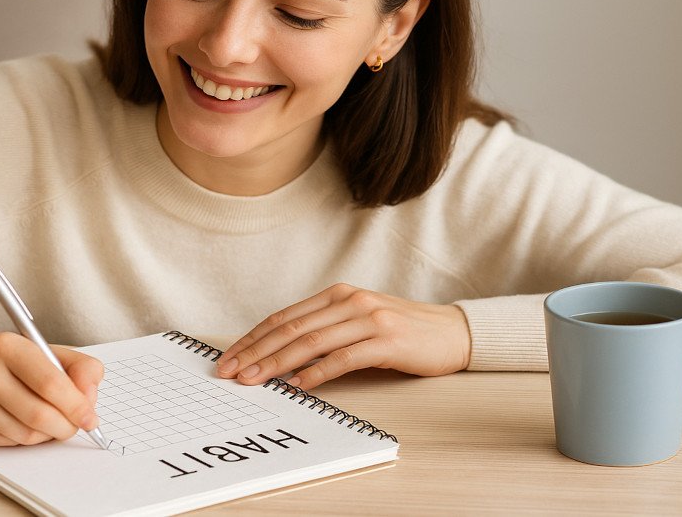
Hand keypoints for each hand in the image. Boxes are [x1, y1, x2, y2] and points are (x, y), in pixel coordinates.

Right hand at [0, 332, 103, 445]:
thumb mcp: (36, 351)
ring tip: (47, 422)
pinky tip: (21, 425)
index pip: (51, 382)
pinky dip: (24, 439)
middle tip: (74, 426)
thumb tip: (91, 396)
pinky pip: (8, 443)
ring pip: (25, 434)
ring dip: (46, 434)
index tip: (90, 416)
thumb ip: (73, 366)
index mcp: (7, 346)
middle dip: (65, 426)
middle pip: (39, 414)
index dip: (77, 404)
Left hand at [215, 284, 470, 389]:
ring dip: (277, 364)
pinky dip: (318, 372)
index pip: (283, 318)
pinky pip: (344, 358)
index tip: (228, 359)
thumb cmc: (402, 332)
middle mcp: (349, 301)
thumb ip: (324, 333)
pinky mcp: (387, 340)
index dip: (252, 339)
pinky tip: (299, 385)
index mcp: (337, 295)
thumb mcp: (358, 323)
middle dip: (255, 353)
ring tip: (254, 381)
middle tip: (229, 373)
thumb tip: (278, 359)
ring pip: (311, 342)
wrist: (453, 333)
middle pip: (291, 329)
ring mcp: (369, 319)